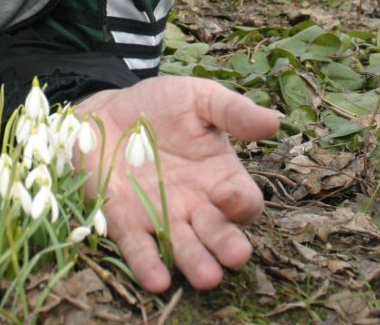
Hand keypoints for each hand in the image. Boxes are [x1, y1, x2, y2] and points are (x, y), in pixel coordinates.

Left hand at [75, 77, 279, 291]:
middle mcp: (196, 204)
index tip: (227, 195)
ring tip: (205, 279)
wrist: (106, 111)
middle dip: (227, 246)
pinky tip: (157, 281)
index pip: (244, 202)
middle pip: (219, 233)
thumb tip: (274, 121)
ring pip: (184, 248)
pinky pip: (139, 249)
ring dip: (195, 264)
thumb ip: (233, 111)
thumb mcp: (199, 99)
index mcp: (220, 177)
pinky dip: (148, 265)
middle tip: (234, 257)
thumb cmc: (160, 105)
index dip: (241, 203)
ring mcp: (161, 217)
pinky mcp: (126, 223)